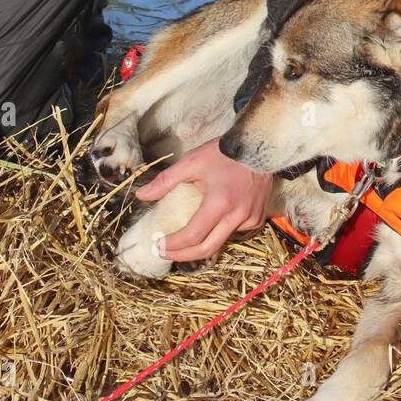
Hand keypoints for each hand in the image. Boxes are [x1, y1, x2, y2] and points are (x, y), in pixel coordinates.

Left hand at [136, 137, 272, 261]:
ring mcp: (250, 218)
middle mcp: (237, 215)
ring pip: (221, 242)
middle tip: (164, 253)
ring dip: (200, 245)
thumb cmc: (224, 152)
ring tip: (182, 242)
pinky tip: (209, 225)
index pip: (193, 236)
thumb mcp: (192, 162)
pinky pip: (235, 232)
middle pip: (207, 249)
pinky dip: (219, 233)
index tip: (157, 244)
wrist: (259, 145)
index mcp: (220, 202)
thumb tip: (141, 195)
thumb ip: (166, 181)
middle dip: (182, 255)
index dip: (172, 245)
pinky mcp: (257, 218)